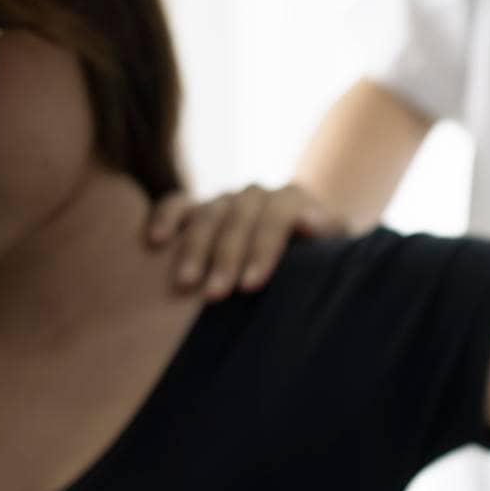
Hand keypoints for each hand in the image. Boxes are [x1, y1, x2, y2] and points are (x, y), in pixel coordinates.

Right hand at [146, 183, 347, 299]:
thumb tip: (311, 221)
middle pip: (237, 220)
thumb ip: (328, 233)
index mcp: (292, 199)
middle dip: (225, 258)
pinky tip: (155, 241)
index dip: (263, 250)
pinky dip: (164, 218)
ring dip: (194, 249)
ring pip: (206, 215)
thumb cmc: (322, 258)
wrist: (305, 244)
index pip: (276, 219)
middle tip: (215, 295)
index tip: (252, 285)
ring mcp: (225, 199)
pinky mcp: (198, 206)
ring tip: (185, 284)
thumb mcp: (334, 248)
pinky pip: (176, 204)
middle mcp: (256, 195)